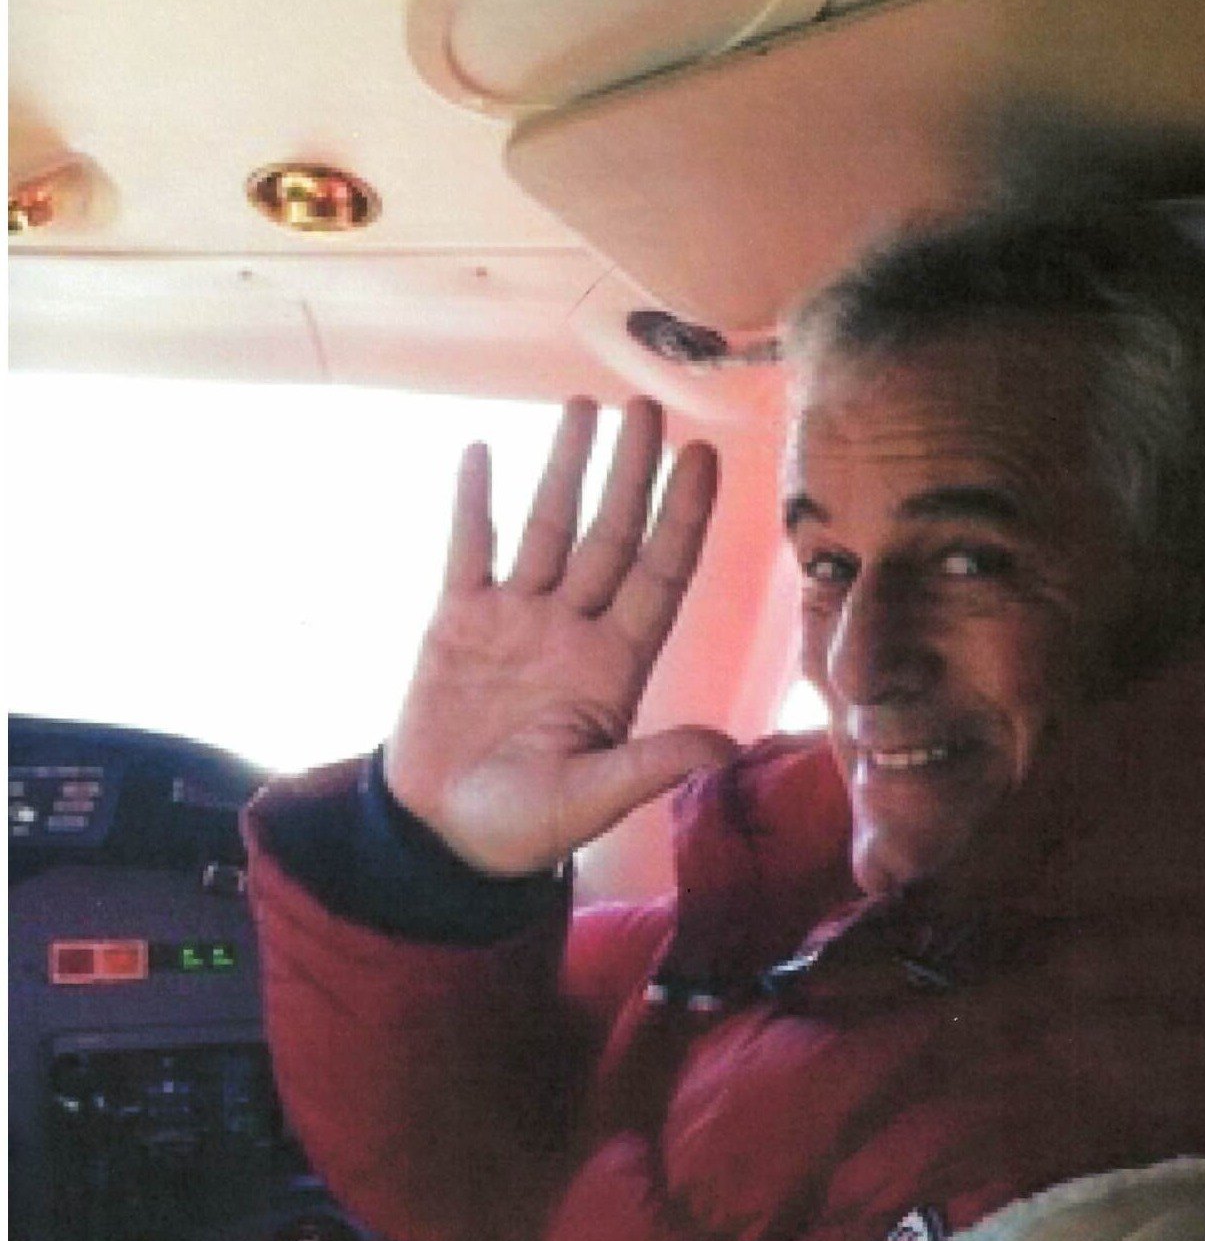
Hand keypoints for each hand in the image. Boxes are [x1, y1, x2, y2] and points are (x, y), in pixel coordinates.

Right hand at [384, 397, 737, 874]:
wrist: (440, 834)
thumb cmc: (523, 827)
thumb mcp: (592, 799)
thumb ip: (652, 766)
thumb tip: (729, 747)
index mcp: (615, 666)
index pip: (660, 576)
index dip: (683, 517)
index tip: (704, 457)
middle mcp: (574, 630)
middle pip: (611, 536)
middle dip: (630, 472)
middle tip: (647, 406)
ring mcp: (516, 619)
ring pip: (547, 528)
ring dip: (564, 468)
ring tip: (583, 406)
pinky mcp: (457, 622)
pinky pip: (469, 550)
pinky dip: (474, 504)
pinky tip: (482, 453)